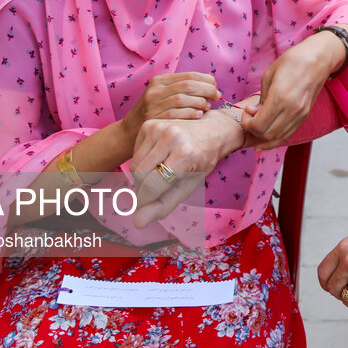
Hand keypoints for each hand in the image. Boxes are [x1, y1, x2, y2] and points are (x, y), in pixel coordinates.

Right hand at [122, 72, 219, 144]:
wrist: (129, 131)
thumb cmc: (155, 112)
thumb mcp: (164, 95)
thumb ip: (182, 89)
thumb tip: (210, 85)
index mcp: (160, 80)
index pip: (188, 75)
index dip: (206, 80)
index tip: (216, 87)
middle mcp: (155, 90)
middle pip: (188, 86)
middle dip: (207, 90)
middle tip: (217, 97)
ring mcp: (152, 104)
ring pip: (182, 98)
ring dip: (200, 102)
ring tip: (207, 107)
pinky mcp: (152, 118)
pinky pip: (175, 114)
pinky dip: (190, 113)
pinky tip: (199, 116)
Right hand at [129, 110, 242, 228]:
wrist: (212, 129)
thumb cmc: (203, 160)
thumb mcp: (189, 185)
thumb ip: (164, 205)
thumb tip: (138, 223)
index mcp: (185, 154)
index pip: (152, 186)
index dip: (146, 201)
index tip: (149, 206)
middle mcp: (171, 137)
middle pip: (140, 176)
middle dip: (144, 189)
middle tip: (158, 189)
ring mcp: (159, 127)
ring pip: (135, 165)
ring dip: (142, 176)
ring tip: (160, 174)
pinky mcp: (149, 123)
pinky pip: (135, 152)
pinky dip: (141, 162)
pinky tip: (157, 160)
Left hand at [241, 31, 339, 149]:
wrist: (318, 59)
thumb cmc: (292, 62)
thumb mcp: (269, 75)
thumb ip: (260, 98)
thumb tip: (253, 113)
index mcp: (280, 97)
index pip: (258, 125)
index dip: (247, 123)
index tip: (246, 112)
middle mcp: (291, 109)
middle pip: (267, 134)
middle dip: (253, 131)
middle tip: (249, 119)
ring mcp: (300, 114)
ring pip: (278, 138)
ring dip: (263, 138)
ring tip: (256, 128)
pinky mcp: (305, 116)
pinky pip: (288, 134)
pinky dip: (276, 138)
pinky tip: (267, 136)